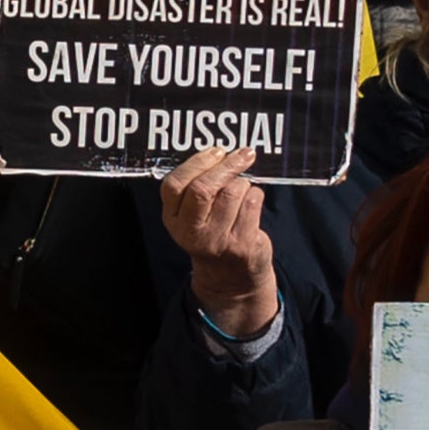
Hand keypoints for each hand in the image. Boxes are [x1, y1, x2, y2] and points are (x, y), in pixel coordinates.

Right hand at [159, 142, 280, 340]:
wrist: (230, 278)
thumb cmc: (212, 233)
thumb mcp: (191, 215)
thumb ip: (195, 187)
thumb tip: (219, 152)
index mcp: (172, 218)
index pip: (174, 185)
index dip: (197, 163)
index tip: (217, 151)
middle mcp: (190, 232)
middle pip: (203, 188)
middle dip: (227, 165)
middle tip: (244, 154)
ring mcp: (216, 240)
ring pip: (233, 192)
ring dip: (244, 183)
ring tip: (243, 189)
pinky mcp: (241, 244)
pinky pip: (252, 203)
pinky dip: (256, 195)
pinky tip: (251, 203)